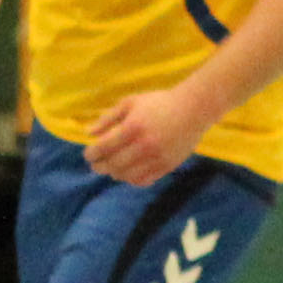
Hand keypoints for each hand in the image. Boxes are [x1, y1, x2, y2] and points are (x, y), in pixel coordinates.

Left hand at [88, 84, 209, 185]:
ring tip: (112, 169)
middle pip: (113, 165)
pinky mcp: (167, 166)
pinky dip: (132, 180)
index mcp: (132, 128)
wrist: (194, 109)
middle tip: (96, 165)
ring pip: (127, 176)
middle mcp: (143, 145)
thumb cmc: (159, 103)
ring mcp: (156, 158)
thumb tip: (89, 133)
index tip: (88, 154)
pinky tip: (129, 173)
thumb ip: (109, 118)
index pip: (104, 148)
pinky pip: (144, 180)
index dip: (91, 154)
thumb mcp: (131, 103)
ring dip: (115, 174)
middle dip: (99, 166)